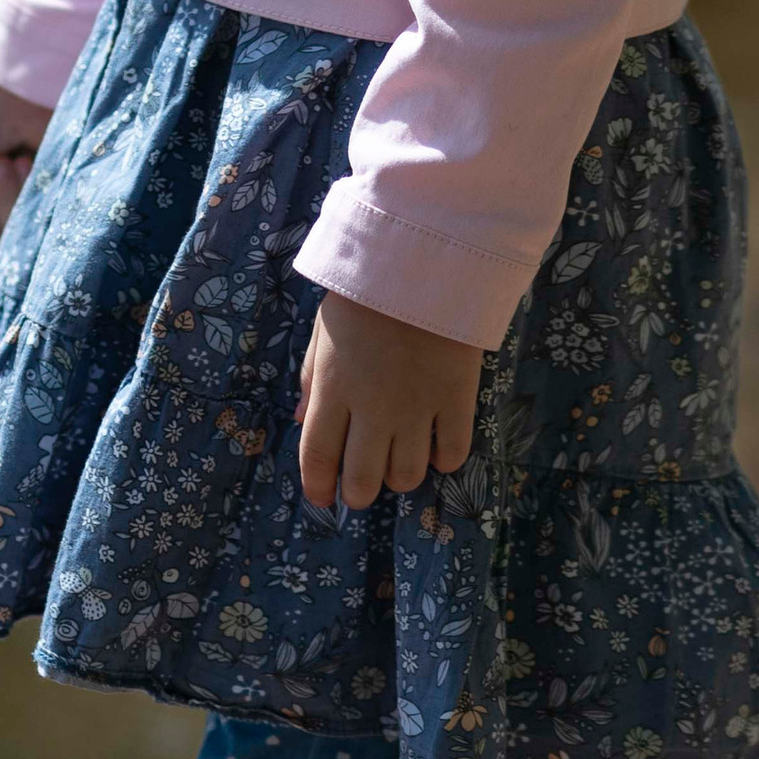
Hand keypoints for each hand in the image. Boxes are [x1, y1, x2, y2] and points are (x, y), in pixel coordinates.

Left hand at [297, 290, 479, 510]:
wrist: (425, 260)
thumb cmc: (365, 291)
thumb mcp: (323, 329)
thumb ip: (311, 378)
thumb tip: (300, 421)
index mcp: (332, 388)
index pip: (318, 456)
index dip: (318, 487)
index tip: (323, 499)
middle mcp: (372, 407)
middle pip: (363, 479)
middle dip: (359, 493)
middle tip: (363, 484)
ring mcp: (417, 407)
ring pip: (408, 475)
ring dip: (400, 477)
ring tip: (399, 461)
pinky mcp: (457, 398)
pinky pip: (453, 452)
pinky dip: (443, 459)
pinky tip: (437, 448)